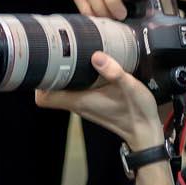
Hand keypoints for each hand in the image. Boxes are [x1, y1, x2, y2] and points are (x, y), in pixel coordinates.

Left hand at [35, 50, 164, 150]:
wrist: (145, 132)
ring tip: (70, 54)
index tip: (44, 63)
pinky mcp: (92, 102)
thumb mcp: (129, 87)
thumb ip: (114, 72)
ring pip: (63, 89)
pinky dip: (77, 78)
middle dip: (50, 71)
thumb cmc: (137, 113)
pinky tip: (89, 66)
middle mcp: (78, 104)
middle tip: (56, 53)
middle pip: (50, 91)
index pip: (44, 98)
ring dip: (63, 73)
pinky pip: (76, 90)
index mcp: (79, 101)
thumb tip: (96, 56)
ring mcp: (84, 104)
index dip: (40, 81)